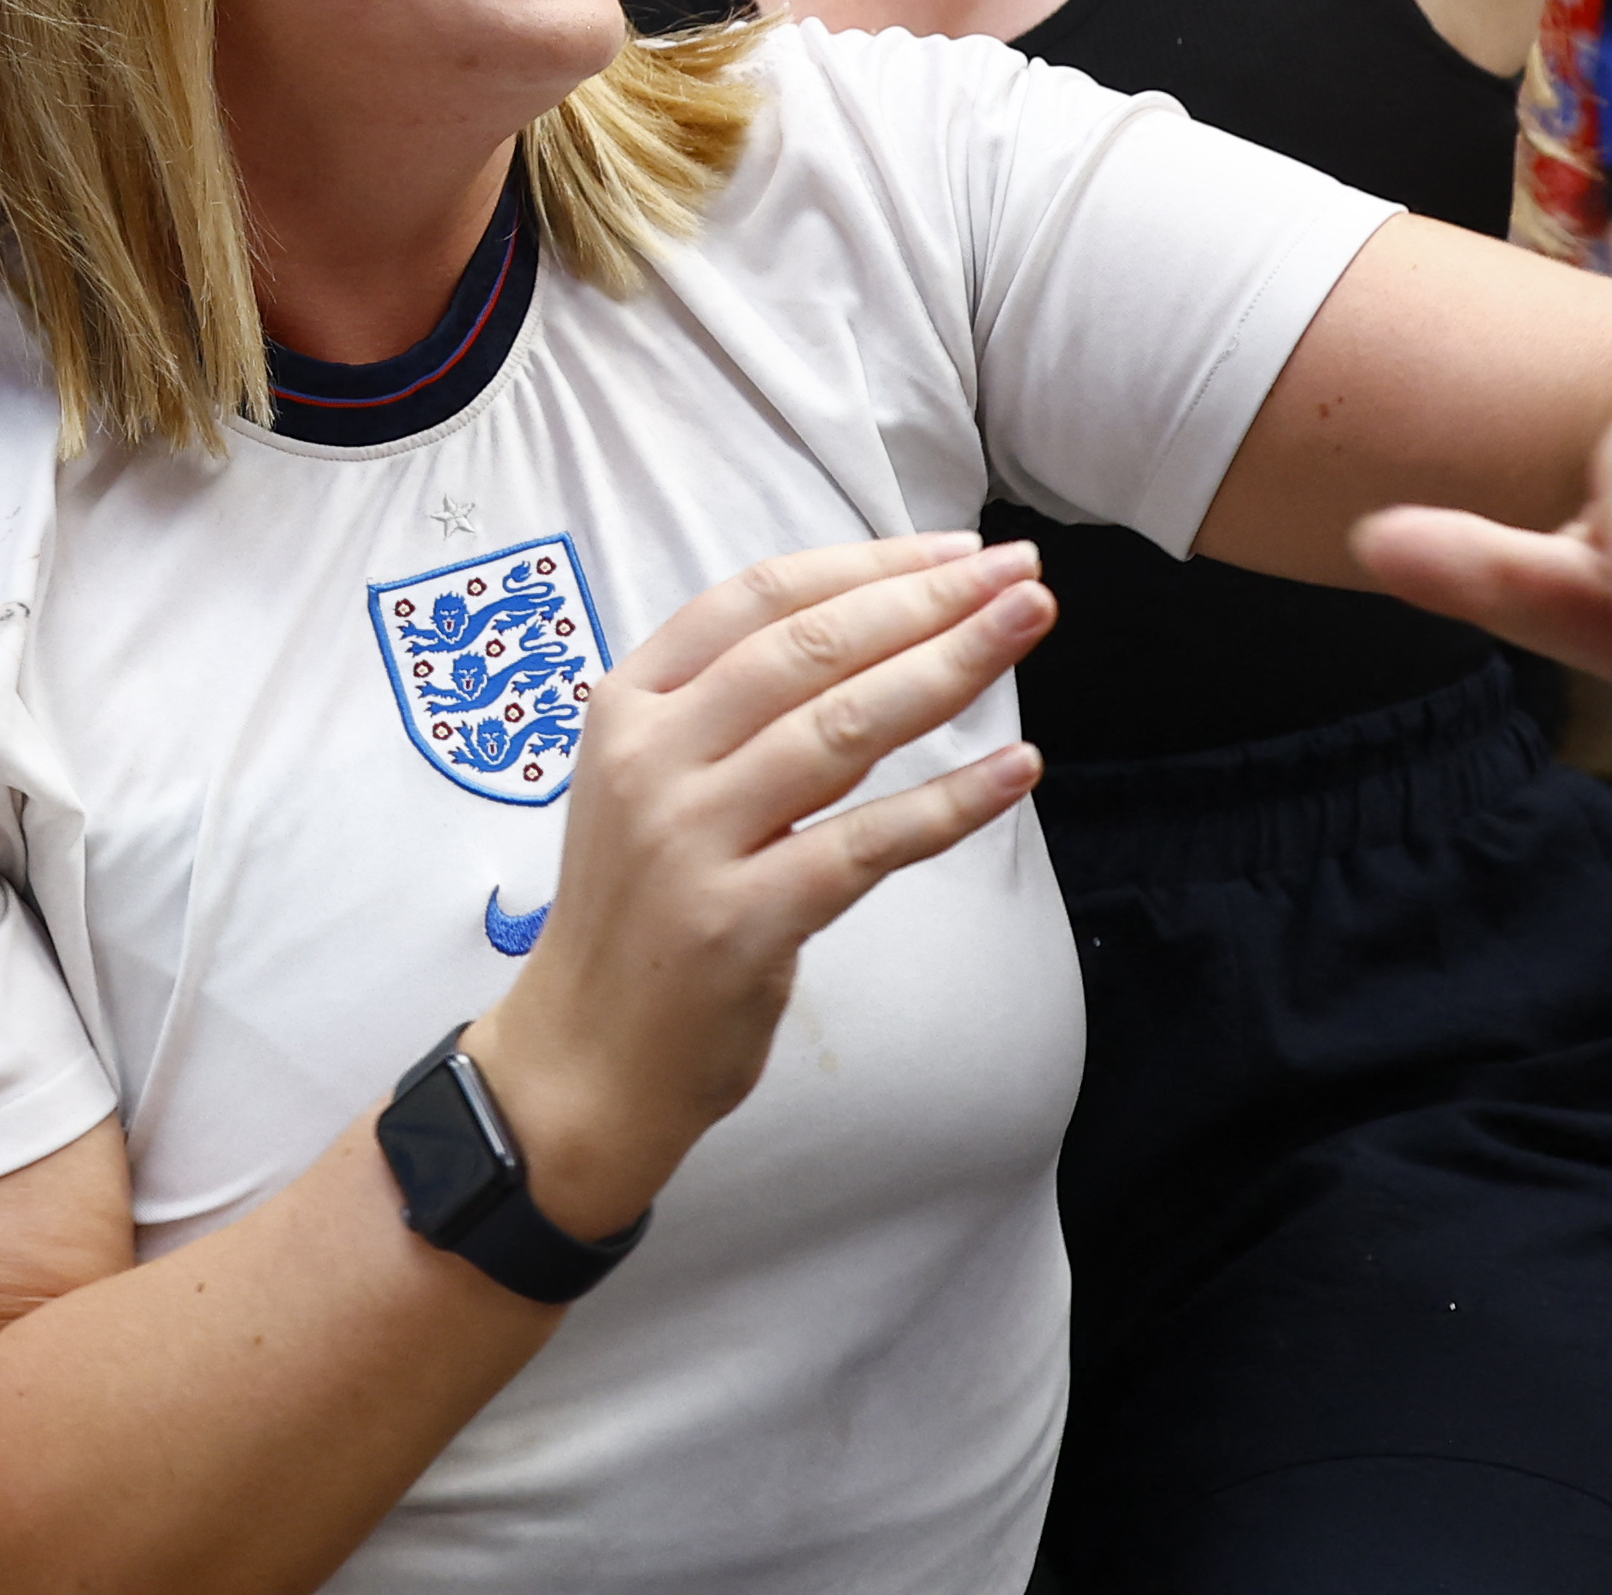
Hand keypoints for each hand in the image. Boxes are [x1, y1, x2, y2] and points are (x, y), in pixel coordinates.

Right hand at [463, 536, 1051, 1239]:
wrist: (583, 1059)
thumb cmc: (639, 911)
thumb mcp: (653, 784)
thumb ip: (734, 712)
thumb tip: (877, 635)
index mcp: (628, 705)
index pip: (758, 599)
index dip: (866, 564)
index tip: (956, 551)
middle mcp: (651, 758)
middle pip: (811, 648)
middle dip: (928, 600)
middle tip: (1021, 574)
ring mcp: (691, 840)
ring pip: (845, 728)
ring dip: (951, 668)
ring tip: (1028, 627)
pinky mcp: (742, 923)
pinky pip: (867, 844)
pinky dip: (951, 803)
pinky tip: (1018, 769)